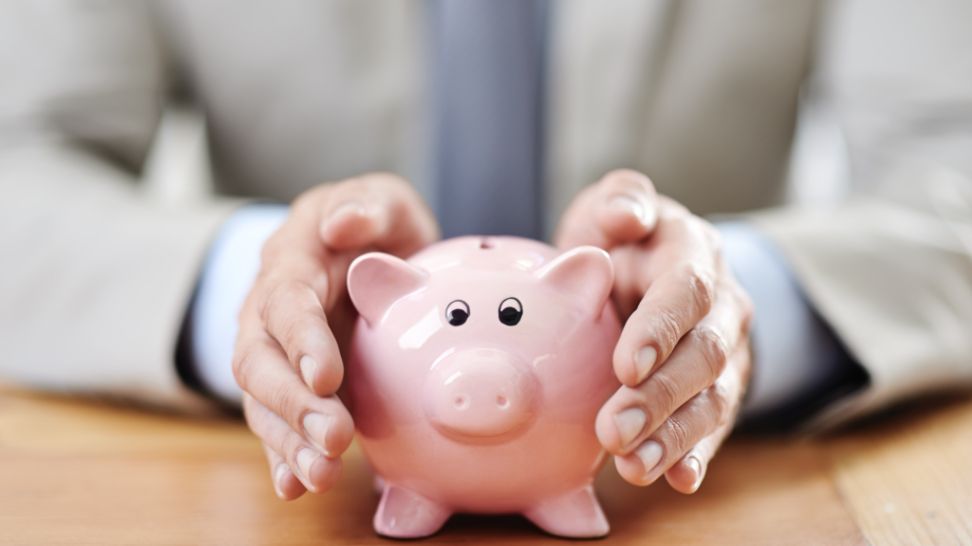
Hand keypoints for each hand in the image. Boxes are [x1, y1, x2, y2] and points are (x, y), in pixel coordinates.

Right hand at [233, 173, 438, 499]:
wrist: (363, 252)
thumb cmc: (375, 225)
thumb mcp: (382, 201)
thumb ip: (366, 205)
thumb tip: (340, 224)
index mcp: (293, 259)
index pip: (286, 302)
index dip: (301, 340)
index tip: (326, 377)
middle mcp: (269, 308)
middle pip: (259, 361)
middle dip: (292, 405)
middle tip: (334, 439)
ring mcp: (274, 350)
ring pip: (263, 401)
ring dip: (288, 441)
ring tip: (320, 476)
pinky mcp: (288, 383)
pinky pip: (275, 422)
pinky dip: (283, 456)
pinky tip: (296, 487)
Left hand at [556, 170, 752, 493]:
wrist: (644, 273)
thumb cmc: (619, 242)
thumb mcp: (612, 207)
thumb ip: (620, 199)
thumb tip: (628, 215)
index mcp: (693, 256)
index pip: (688, 292)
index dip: (661, 329)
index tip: (625, 365)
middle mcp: (721, 308)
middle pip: (702, 356)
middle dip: (659, 397)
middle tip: (612, 431)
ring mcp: (725, 355)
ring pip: (711, 401)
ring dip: (673, 438)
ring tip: (633, 468)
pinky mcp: (716, 394)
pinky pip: (714, 428)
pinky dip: (696, 455)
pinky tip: (677, 481)